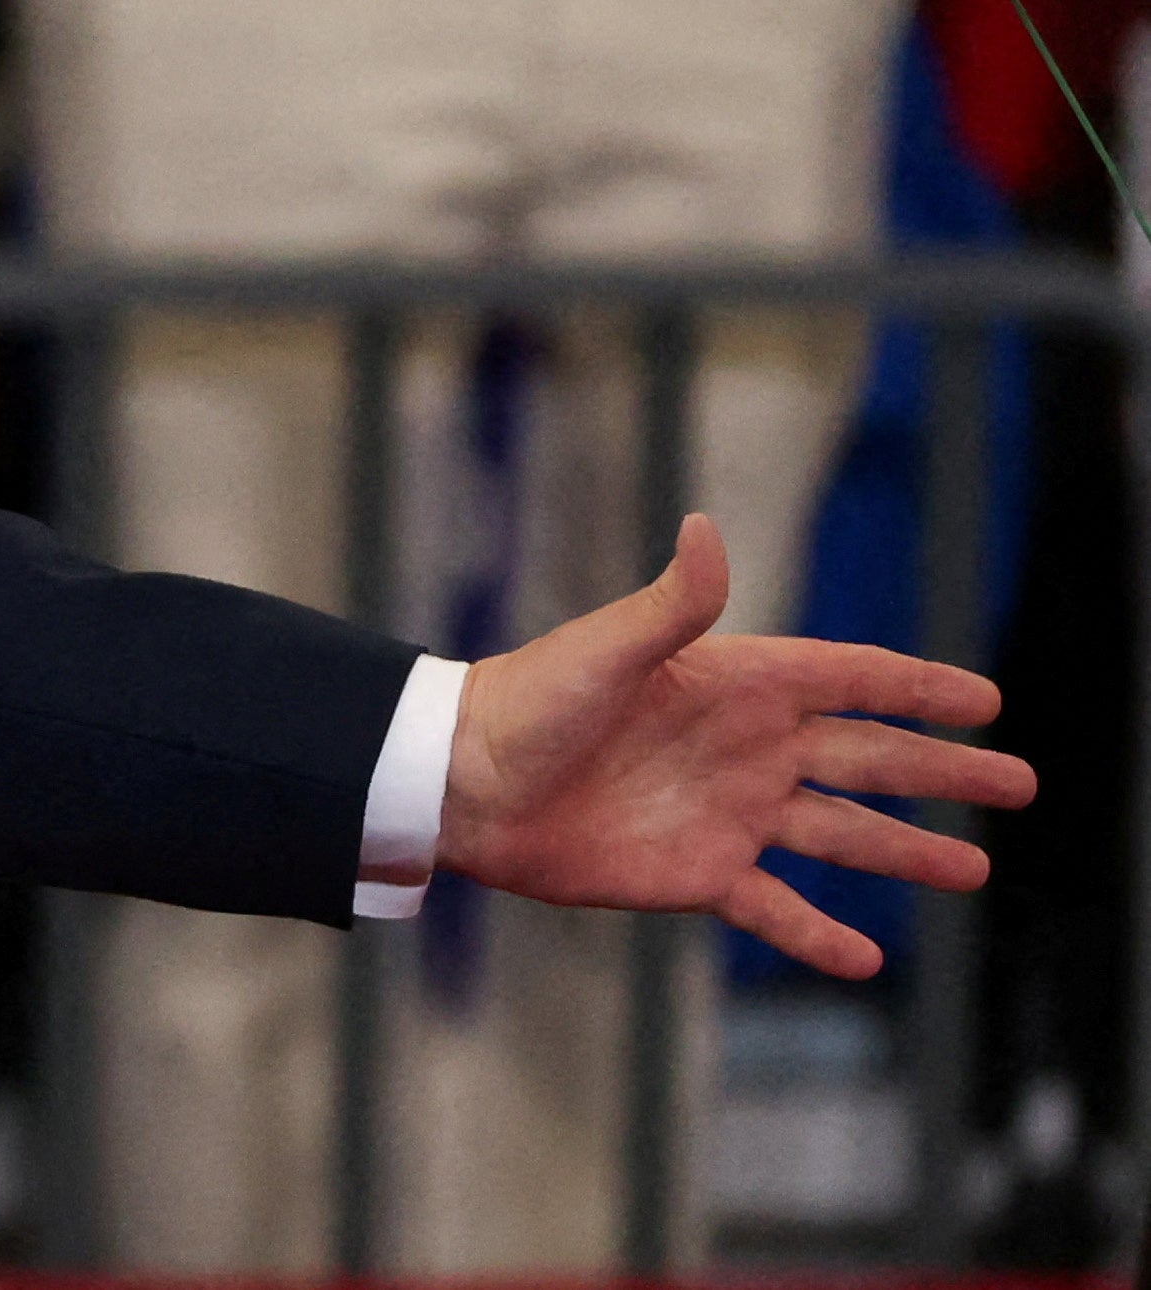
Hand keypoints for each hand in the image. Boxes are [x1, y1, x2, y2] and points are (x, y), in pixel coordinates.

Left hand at [437, 515, 1033, 977]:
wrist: (462, 783)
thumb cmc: (527, 700)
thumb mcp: (606, 649)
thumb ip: (672, 602)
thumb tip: (706, 525)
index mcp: (732, 683)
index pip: (848, 680)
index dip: (916, 688)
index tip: (986, 699)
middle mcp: (743, 748)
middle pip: (867, 759)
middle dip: (942, 772)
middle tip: (1019, 783)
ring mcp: (727, 813)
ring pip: (839, 836)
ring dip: (904, 854)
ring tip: (973, 870)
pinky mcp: (697, 873)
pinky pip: (775, 909)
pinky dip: (818, 935)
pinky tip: (870, 957)